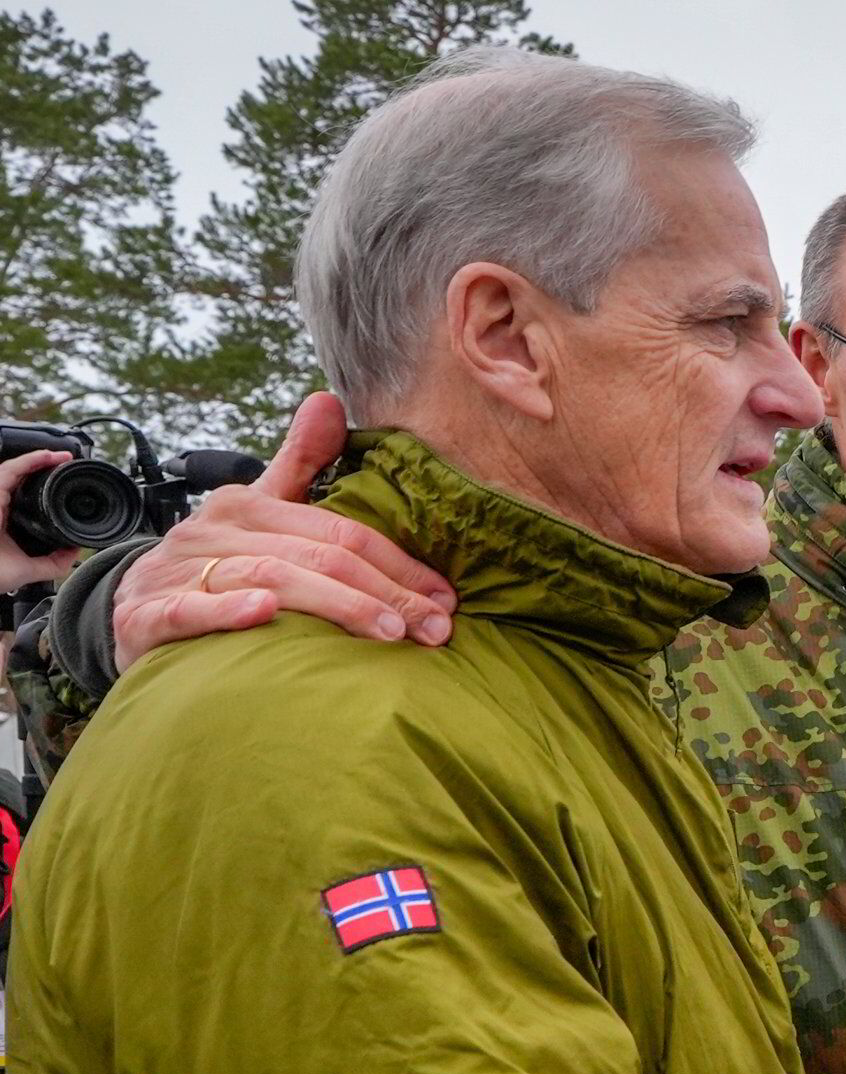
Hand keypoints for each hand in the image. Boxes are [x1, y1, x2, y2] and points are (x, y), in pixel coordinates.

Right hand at [0, 451, 84, 591]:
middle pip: (19, 478)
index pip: (22, 494)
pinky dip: (28, 461)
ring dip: (39, 458)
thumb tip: (76, 550)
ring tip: (61, 456)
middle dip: (43, 466)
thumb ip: (54, 561)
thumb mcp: (30, 568)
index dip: (41, 482)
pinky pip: (10, 470)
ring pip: (15, 469)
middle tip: (67, 462)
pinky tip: (47, 456)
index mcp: (5, 520)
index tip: (64, 479)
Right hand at [112, 393, 456, 672]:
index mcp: (250, 506)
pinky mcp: (147, 615)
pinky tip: (267, 615)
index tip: (446, 598)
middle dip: (387, 594)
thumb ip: (300, 462)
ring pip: (271, 579)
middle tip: (435, 629)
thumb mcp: (258, 509)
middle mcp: (215, 532)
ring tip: (390, 634)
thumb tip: (329, 399)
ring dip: (337, 606)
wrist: (130, 609)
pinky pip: (190, 610)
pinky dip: (228, 611)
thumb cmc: (215, 561)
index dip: (399, 565)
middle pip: (317, 557)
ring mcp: (179, 573)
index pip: (341, 532)